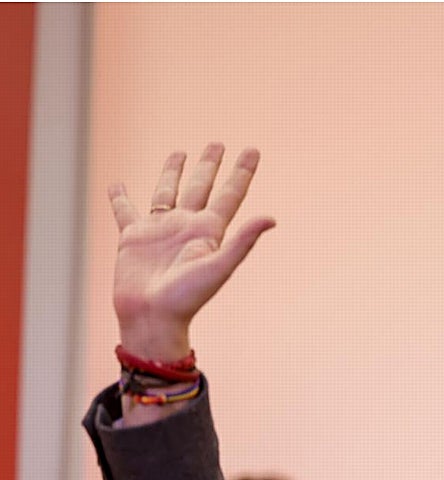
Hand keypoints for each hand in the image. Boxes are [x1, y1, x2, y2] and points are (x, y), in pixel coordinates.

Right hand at [108, 143, 274, 361]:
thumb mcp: (219, 267)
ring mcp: (160, 230)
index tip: (253, 150)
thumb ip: (243, 241)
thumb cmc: (187, 298)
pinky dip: (120, 197)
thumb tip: (272, 218)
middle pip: (200, 186)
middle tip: (218, 143)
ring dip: (173, 172)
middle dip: (209, 165)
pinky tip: (117, 184)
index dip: (242, 172)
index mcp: (209, 231)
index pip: (230, 194)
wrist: (152, 317)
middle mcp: (186, 226)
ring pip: (167, 191)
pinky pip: (125, 211)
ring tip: (179, 151)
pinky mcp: (133, 237)